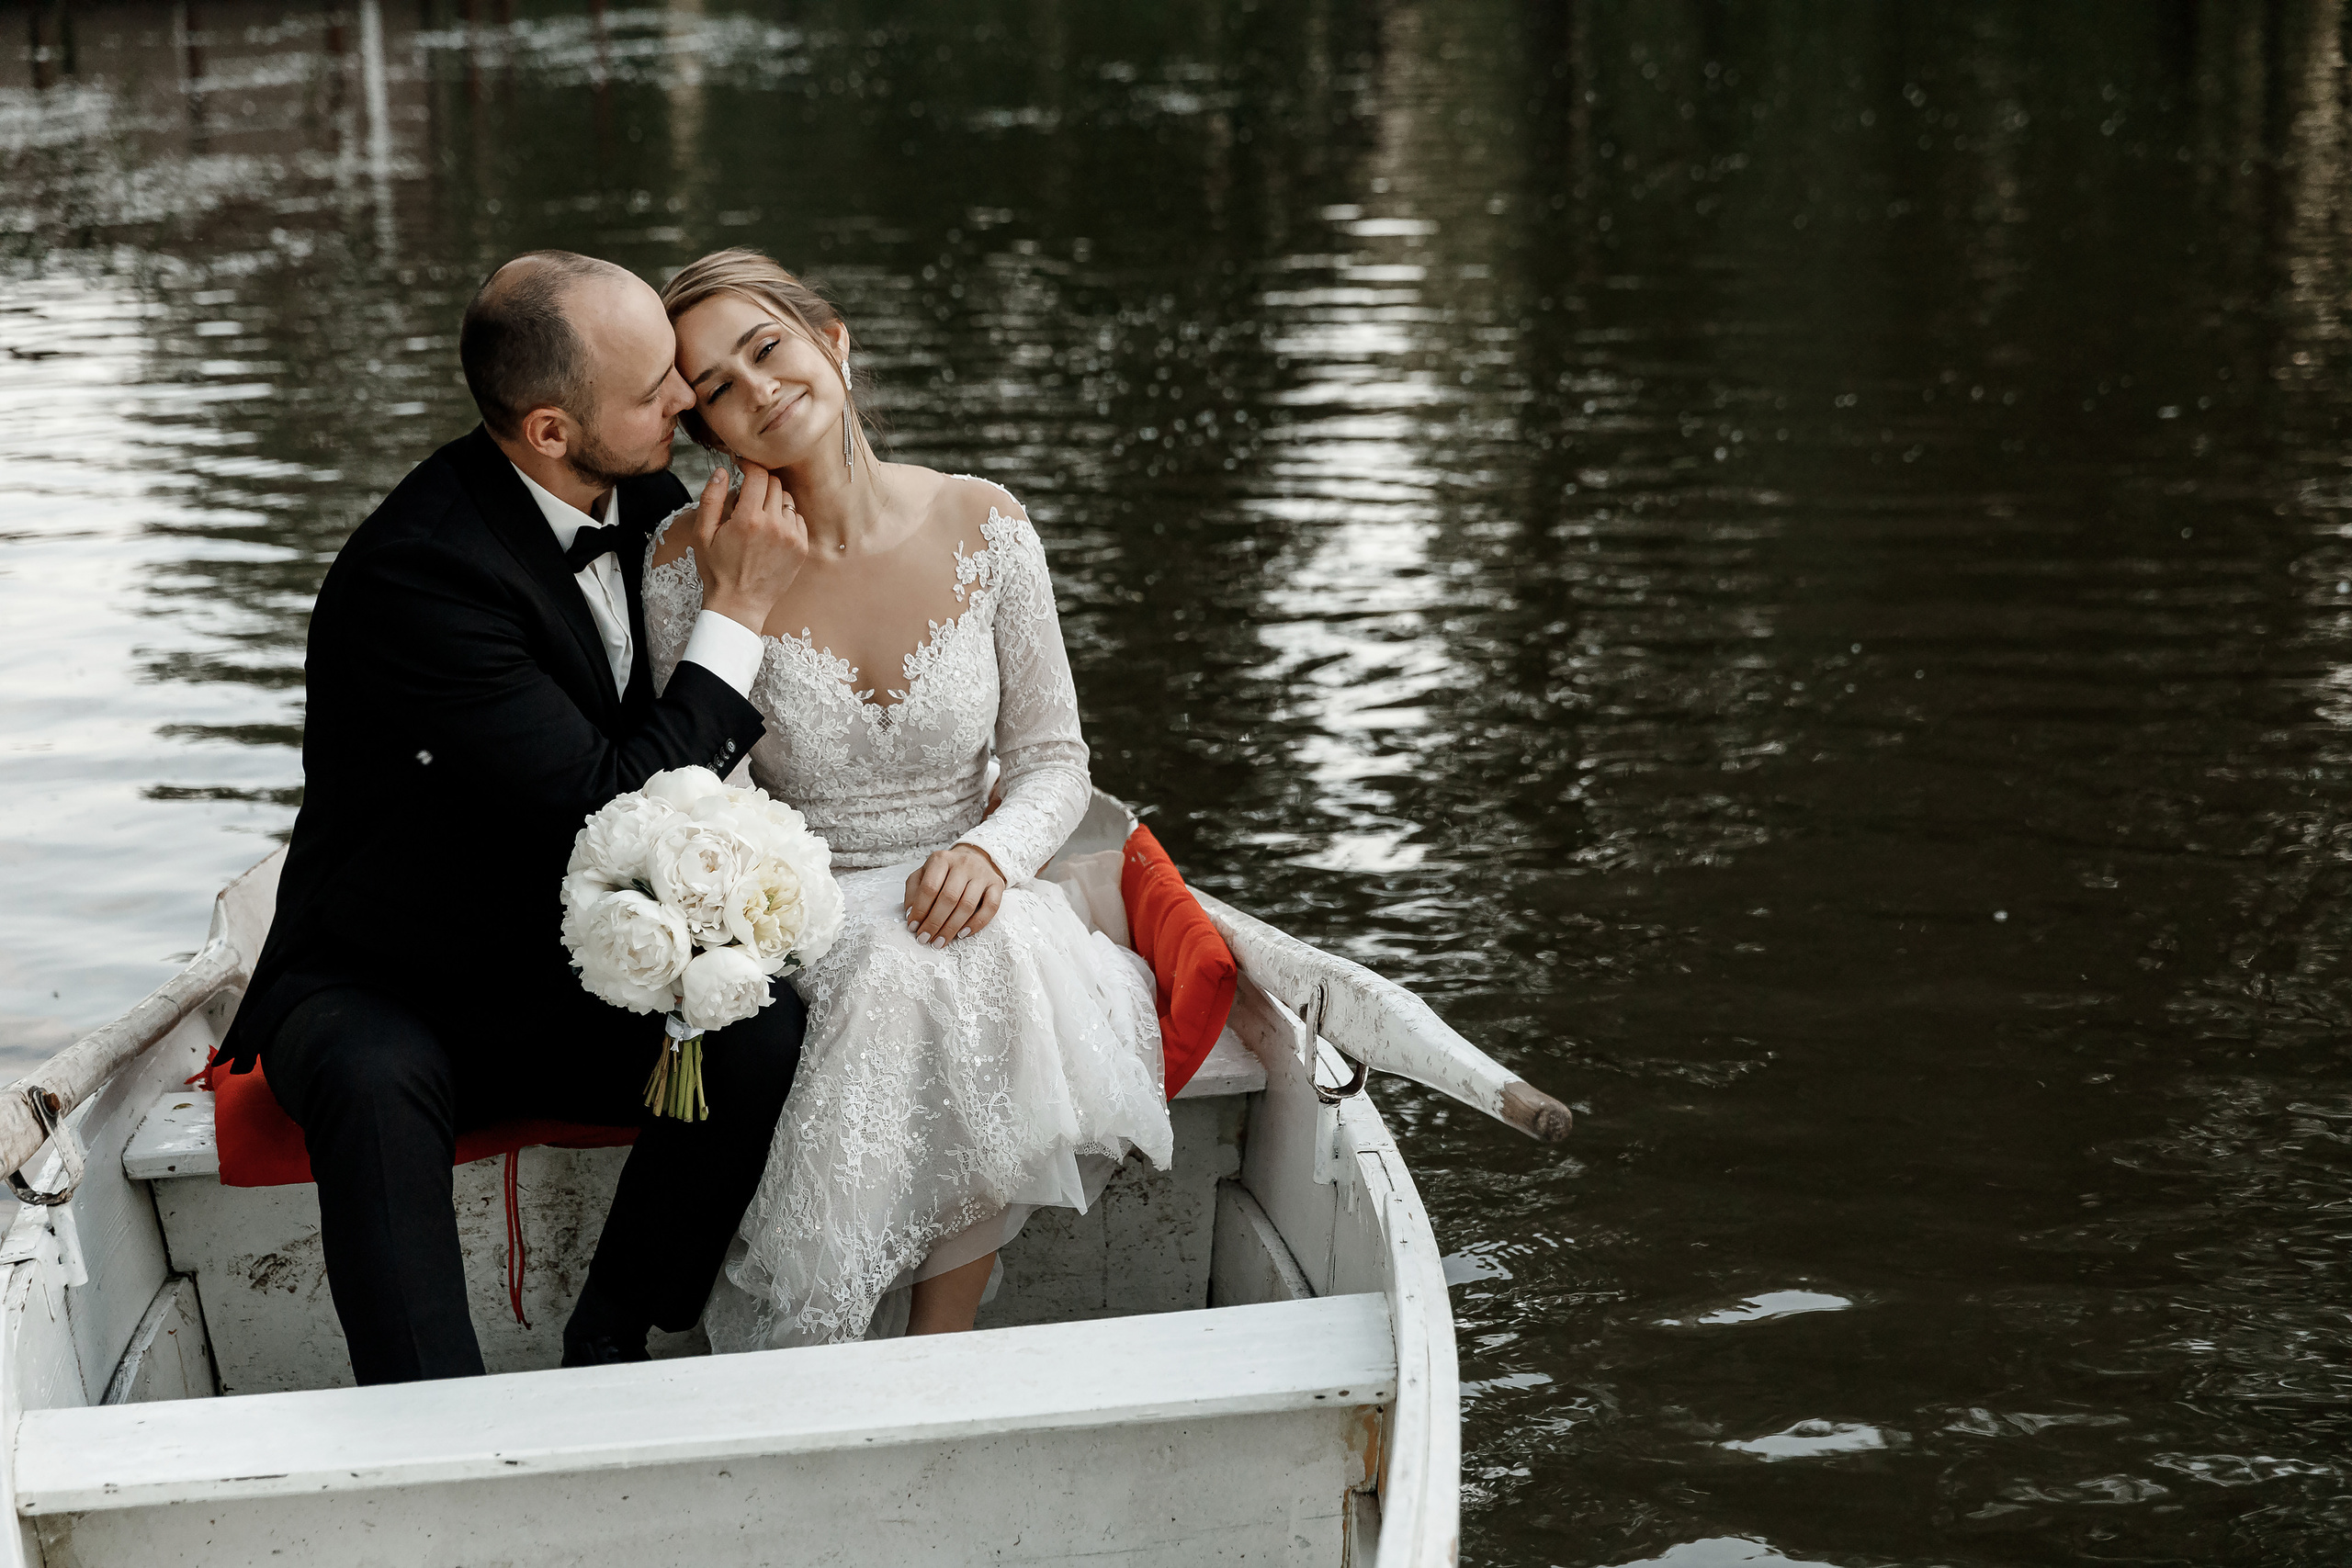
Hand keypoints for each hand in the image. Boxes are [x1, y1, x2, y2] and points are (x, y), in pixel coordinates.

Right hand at [694, 461, 806, 631]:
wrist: (740, 605)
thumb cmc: (717, 570)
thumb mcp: (702, 534)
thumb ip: (711, 498)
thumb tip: (722, 471)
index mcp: (748, 518)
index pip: (758, 474)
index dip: (749, 465)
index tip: (742, 466)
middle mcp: (774, 524)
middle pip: (774, 483)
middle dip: (760, 483)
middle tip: (747, 496)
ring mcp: (791, 536)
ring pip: (787, 499)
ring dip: (773, 500)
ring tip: (758, 516)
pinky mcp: (801, 547)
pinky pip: (797, 518)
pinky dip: (785, 518)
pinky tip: (771, 531)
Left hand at [903, 844, 1007, 947]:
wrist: (975, 858)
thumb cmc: (945, 872)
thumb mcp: (924, 874)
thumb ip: (914, 891)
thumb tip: (910, 915)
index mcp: (941, 859)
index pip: (929, 887)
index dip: (920, 910)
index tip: (913, 928)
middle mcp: (963, 863)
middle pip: (949, 898)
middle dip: (935, 922)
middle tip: (925, 939)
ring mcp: (982, 873)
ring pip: (968, 905)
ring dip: (952, 927)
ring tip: (940, 941)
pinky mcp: (997, 884)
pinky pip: (991, 907)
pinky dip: (977, 924)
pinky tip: (963, 934)